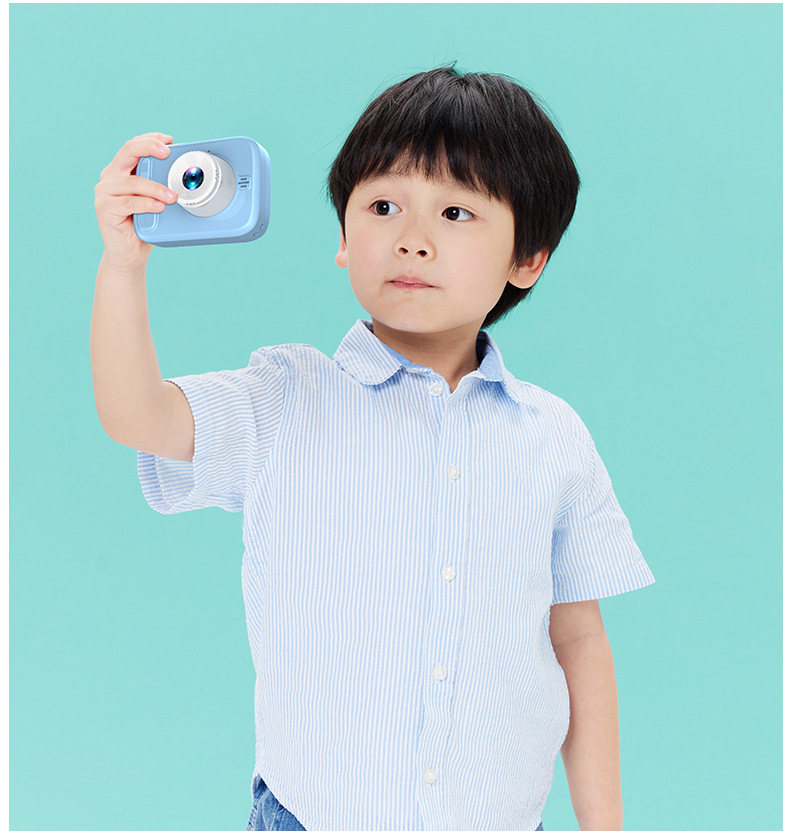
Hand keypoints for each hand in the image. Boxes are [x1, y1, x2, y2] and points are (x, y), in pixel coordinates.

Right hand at [94, 133, 177, 269]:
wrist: (130, 254)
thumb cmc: (144, 226)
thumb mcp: (156, 201)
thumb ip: (162, 186)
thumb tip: (185, 176)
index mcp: (121, 171)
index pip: (134, 146)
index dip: (151, 140)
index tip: (170, 141)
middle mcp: (110, 177)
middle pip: (128, 152)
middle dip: (149, 148)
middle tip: (168, 154)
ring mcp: (105, 192)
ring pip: (132, 182)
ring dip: (155, 187)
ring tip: (172, 197)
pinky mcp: (104, 209)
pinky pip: (129, 202)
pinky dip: (146, 204)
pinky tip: (159, 207)